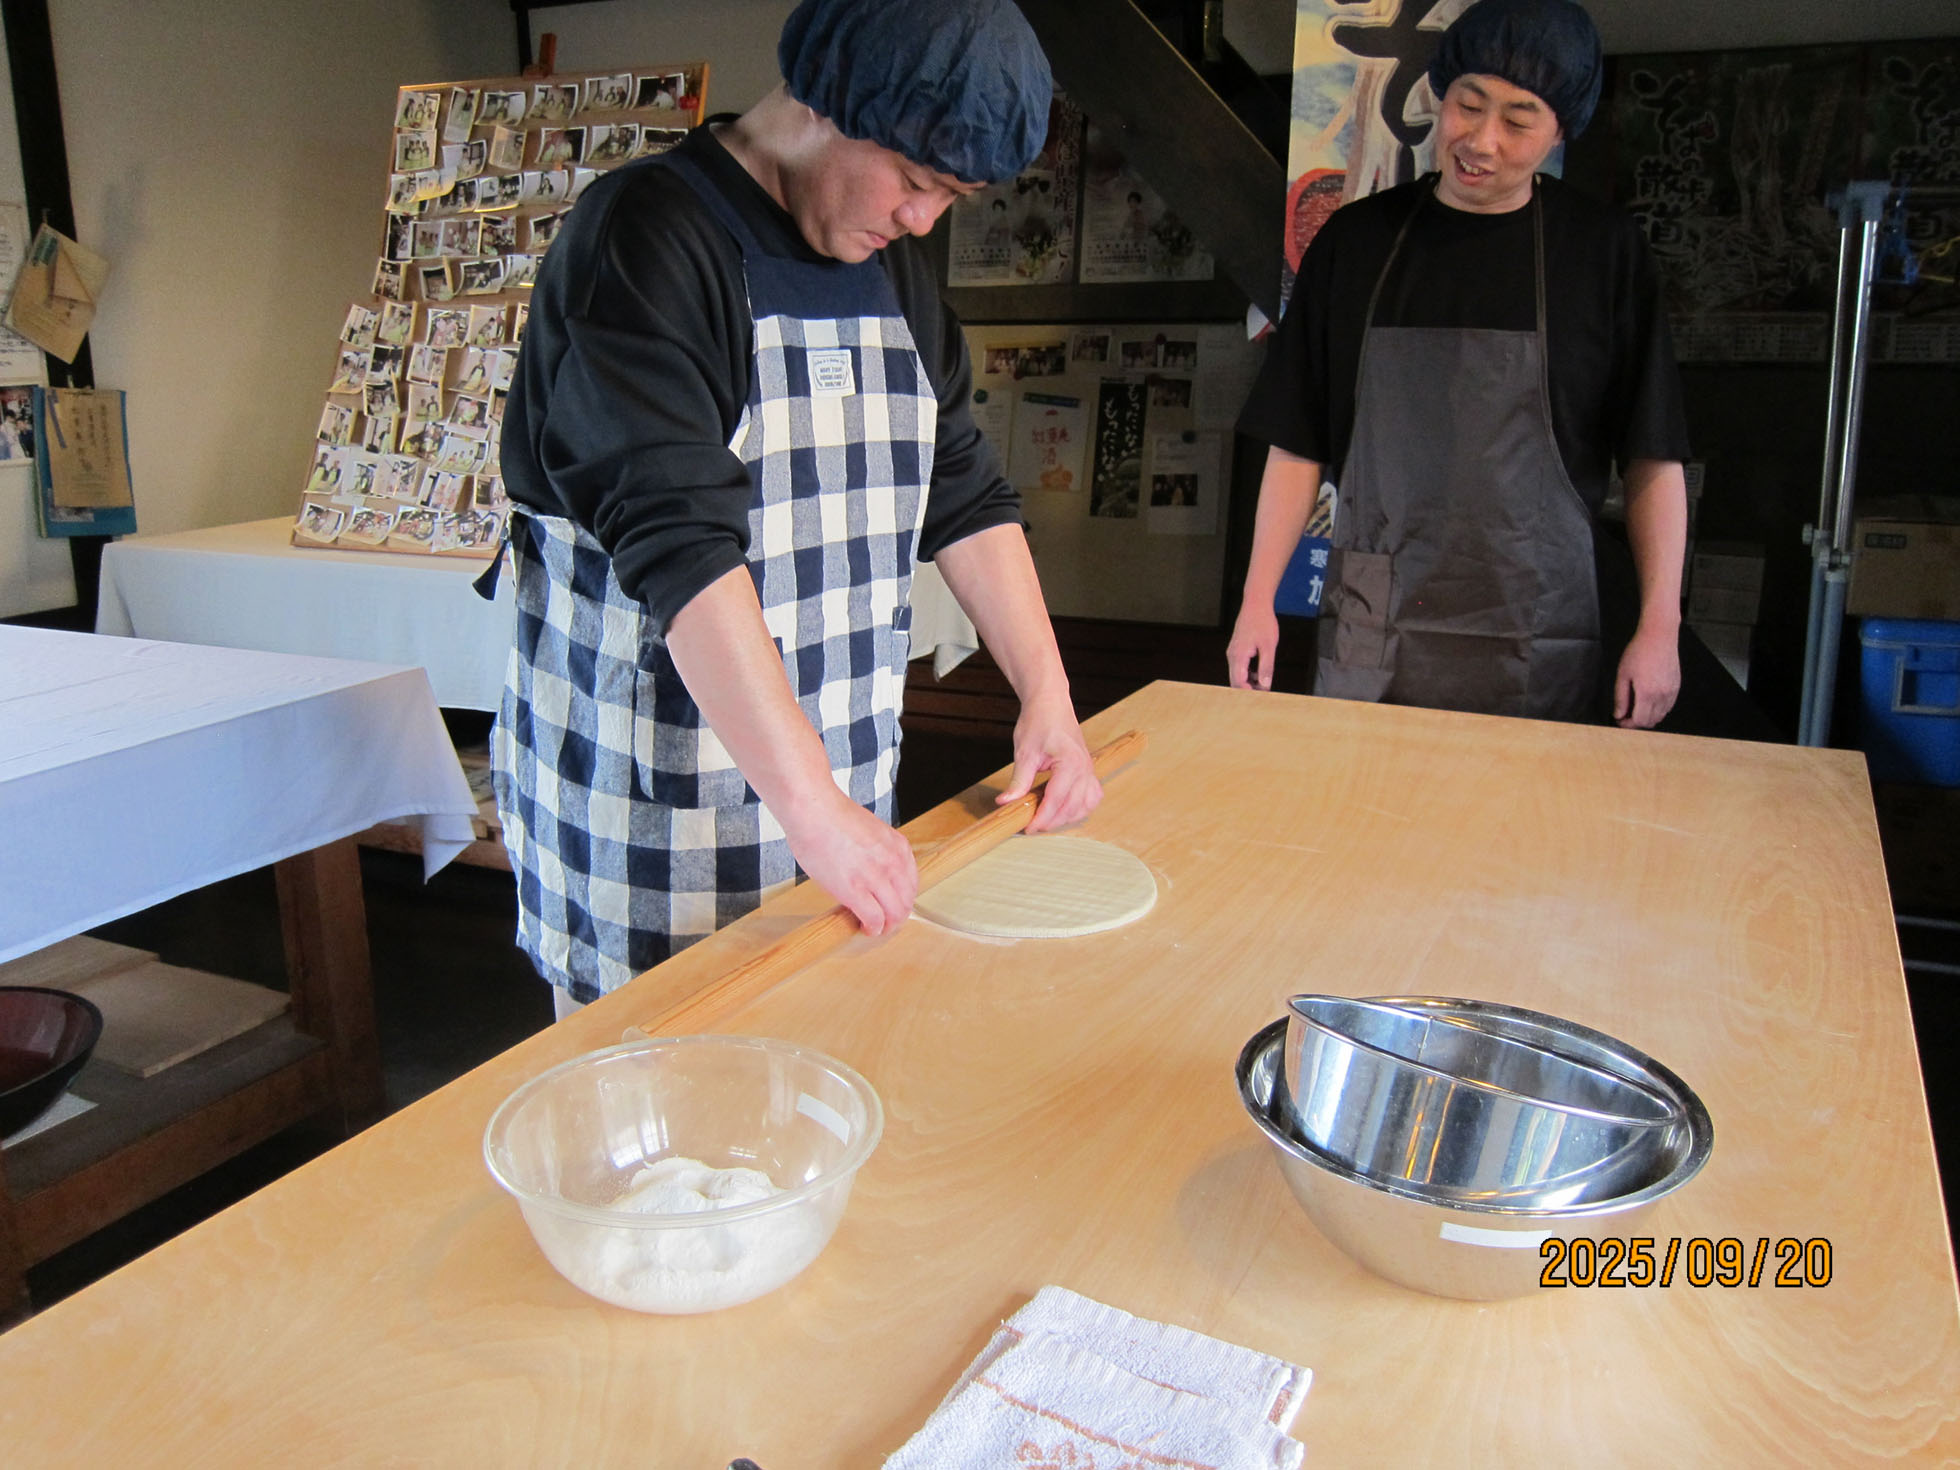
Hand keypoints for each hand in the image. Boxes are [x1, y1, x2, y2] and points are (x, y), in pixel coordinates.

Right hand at [780, 792, 917, 935]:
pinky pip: (874, 918)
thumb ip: (878, 852)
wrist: (813, 810)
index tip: (892, 904)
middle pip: (907, 902)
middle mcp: (893, 862)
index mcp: (898, 847)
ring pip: (895, 914)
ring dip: (887, 926)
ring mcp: (875, 877)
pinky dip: (873, 929)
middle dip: (898, 917)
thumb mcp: (870, 831)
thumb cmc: (830, 816)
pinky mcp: (855, 890)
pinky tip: (865, 928)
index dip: (902, 899)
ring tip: (876, 928)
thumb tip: (872, 871)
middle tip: (886, 922)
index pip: (912, 883)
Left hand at [997, 693, 1101, 832]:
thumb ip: (1018, 781)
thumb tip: (1005, 802)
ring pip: (1085, 806)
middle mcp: (1085, 768)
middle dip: (1052, 821)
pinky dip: (1081, 808)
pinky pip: (1092, 796)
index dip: (1042, 818)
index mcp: (1070, 763)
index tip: (1028, 828)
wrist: (1050, 703)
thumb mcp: (1024, 752)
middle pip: (1071, 807)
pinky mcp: (1089, 769)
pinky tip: (1065, 809)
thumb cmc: (1038, 721)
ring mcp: (1089, 769)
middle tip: (1031, 826)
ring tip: (1045, 818)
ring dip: (1067, 817)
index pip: (1056, 800)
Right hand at [1227, 598, 1279, 689]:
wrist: (1255, 604)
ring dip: (1248, 683)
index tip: (1260, 699)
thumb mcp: (1268, 646)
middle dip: (1248, 690)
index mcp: (1238, 656)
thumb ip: (1266, 667)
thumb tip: (1265, 685)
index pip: (1238, 682)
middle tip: (1263, 697)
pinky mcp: (1236, 650)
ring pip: (1237, 675)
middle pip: (1235, 681)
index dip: (1248, 693)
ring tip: (1264, 687)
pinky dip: (1248, 674)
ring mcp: (1233, 653)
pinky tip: (1260, 675)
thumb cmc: (1262, 622)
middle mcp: (1232, 656)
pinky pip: (1239, 668)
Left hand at [1614, 624, 1680, 728]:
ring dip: (1648, 716)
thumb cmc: (1639, 652)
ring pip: (1661, 716)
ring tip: (1636, 707)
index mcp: (1647, 693)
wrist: (1659, 636)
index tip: (1620, 720)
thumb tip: (1619, 714)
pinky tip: (1648, 701)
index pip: (1639, 720)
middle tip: (1626, 715)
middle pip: (1651, 721)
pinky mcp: (1676, 687)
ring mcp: (1671, 692)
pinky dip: (1658, 709)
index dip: (1628, 724)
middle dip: (1636, 722)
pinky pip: (1668, 707)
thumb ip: (1621, 698)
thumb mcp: (1623, 674)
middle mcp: (1662, 695)